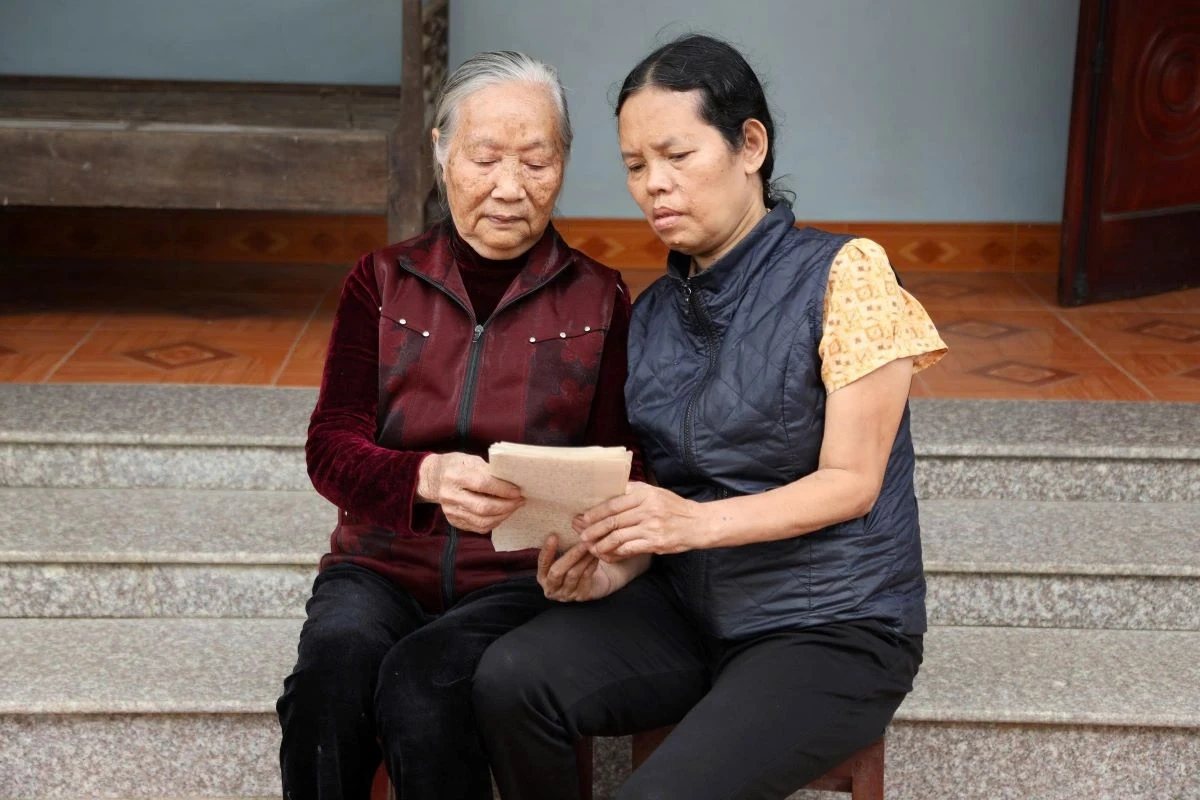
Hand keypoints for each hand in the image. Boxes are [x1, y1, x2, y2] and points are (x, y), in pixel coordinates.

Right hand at [416, 452, 522, 532]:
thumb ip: (489, 471)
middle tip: (520, 501)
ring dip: (503, 516)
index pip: (483, 484)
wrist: (434, 478)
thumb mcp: (471, 460)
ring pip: (482, 521)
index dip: (503, 489)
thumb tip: (512, 482)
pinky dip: (494, 522)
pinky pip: (478, 527)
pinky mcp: (454, 521)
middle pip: (483, 507)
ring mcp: (451, 511)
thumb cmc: (457, 466)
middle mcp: (450, 495)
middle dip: (506, 506)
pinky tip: (502, 514)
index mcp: (454, 476)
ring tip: (514, 507)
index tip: (518, 491)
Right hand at [536, 534, 648, 601]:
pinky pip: (586, 578)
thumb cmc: (576, 563)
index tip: (553, 536)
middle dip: (570, 555)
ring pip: (573, 574)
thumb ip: (565, 541)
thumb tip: (576, 519)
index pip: (543, 564)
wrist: (594, 580)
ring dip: (583, 558)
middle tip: (582, 541)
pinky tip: (596, 555)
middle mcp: (552, 588)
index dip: (547, 551)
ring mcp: (566, 595)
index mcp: (543, 577)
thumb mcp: (566, 554)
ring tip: (591, 546)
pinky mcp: (581, 596)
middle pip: (557, 571)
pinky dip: (591, 565)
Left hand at [575, 482, 705, 560]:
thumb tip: (611, 492)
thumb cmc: (675, 508)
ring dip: (601, 544)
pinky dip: (616, 553)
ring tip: (592, 547)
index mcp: (645, 494)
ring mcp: (651, 527)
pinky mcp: (655, 543)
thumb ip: (634, 491)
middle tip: (582, 535)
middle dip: (594, 529)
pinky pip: (629, 549)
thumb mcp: (656, 492)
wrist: (698, 524)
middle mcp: (647, 509)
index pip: (614, 503)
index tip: (584, 518)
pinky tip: (608, 555)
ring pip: (618, 537)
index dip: (596, 512)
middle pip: (613, 520)